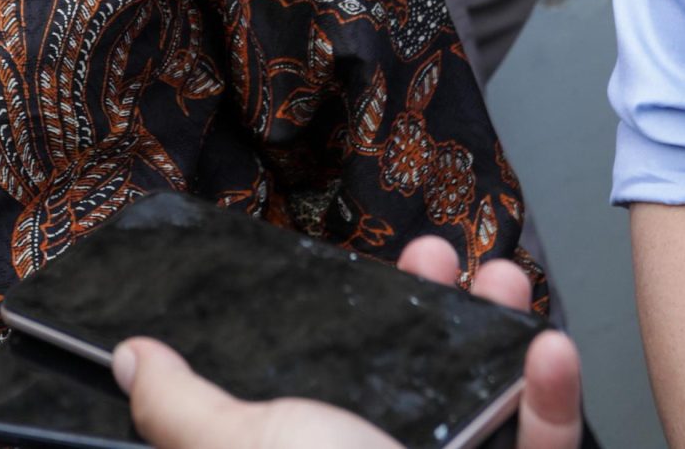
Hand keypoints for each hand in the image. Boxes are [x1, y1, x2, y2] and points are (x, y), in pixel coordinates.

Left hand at [113, 235, 583, 448]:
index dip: (338, 325)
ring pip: (488, 406)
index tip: (357, 272)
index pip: (317, 396)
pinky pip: (544, 448)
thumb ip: (183, 412)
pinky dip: (552, 399)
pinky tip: (547, 347)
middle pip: (412, 386)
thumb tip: (131, 364)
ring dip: (500, 332)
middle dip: (428, 307)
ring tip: (501, 280)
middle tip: (435, 254)